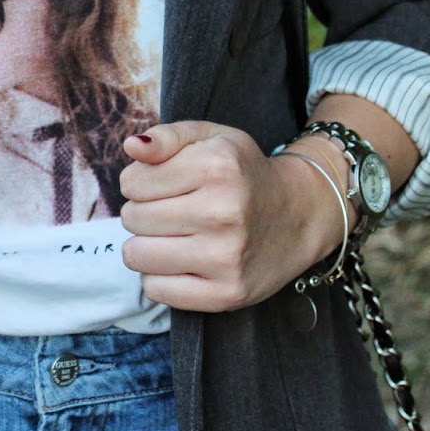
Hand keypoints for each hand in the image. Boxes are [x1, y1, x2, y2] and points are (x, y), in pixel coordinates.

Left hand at [118, 122, 348, 311]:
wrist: (299, 215)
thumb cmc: (243, 173)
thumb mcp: (211, 138)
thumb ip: (167, 136)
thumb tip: (130, 146)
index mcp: (216, 167)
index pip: (131, 182)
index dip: (139, 182)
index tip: (162, 185)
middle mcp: (222, 212)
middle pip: (132, 219)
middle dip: (143, 212)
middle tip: (172, 211)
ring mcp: (226, 257)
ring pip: (137, 255)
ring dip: (147, 246)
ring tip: (174, 236)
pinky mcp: (226, 294)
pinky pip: (156, 289)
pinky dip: (160, 276)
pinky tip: (184, 261)